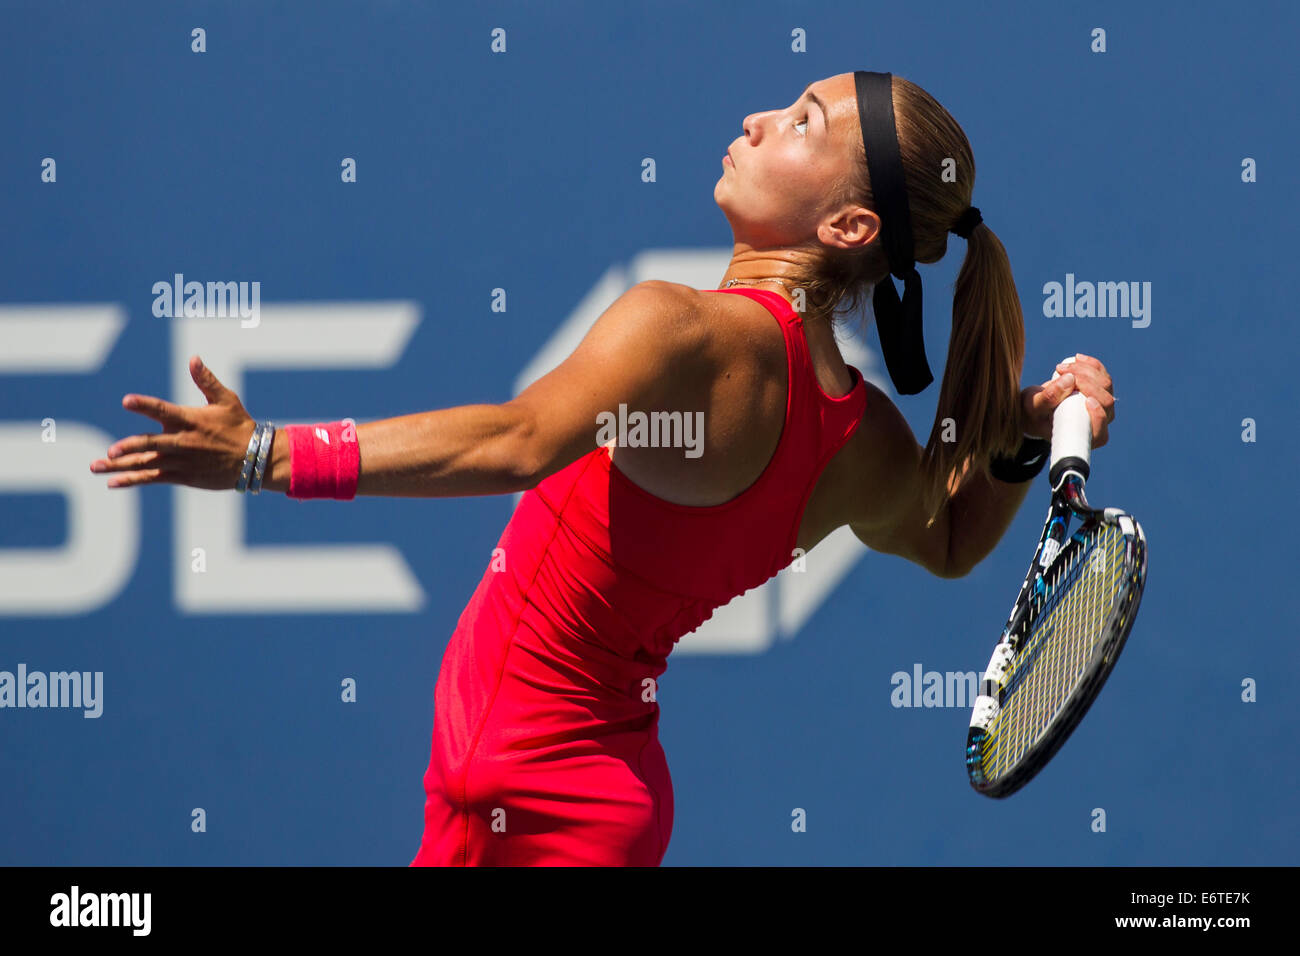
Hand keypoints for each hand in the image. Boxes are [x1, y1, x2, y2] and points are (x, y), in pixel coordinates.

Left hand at [89, 356, 257, 489]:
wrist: (256, 459)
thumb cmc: (240, 426)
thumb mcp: (226, 400)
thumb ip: (206, 381)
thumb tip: (193, 358)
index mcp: (190, 420)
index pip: (163, 410)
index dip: (145, 405)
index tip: (127, 401)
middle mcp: (183, 441)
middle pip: (150, 444)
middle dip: (128, 448)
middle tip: (110, 452)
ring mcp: (181, 461)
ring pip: (146, 463)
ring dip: (120, 466)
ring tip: (95, 466)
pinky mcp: (183, 476)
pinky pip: (153, 478)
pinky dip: (133, 480)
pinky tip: (114, 482)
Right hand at [1019, 353, 1114, 449]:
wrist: (1036, 405)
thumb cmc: (1034, 413)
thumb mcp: (1033, 407)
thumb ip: (1048, 398)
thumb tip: (1070, 380)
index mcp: (1083, 436)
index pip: (1100, 432)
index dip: (1099, 416)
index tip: (1087, 401)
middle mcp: (1097, 423)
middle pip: (1105, 401)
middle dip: (1086, 382)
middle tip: (1062, 372)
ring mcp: (1102, 405)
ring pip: (1105, 384)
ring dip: (1085, 370)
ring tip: (1060, 368)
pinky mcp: (1101, 389)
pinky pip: (1102, 373)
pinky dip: (1090, 364)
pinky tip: (1076, 358)